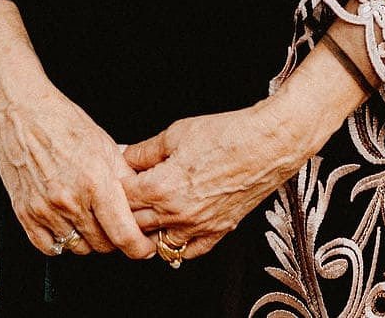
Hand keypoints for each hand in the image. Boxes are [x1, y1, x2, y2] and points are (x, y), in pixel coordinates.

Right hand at [0, 73, 153, 259]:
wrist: (21, 113)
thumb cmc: (62, 122)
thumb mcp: (105, 144)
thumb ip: (124, 176)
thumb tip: (141, 198)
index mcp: (95, 181)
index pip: (122, 233)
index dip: (138, 247)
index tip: (143, 247)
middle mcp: (70, 200)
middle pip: (102, 244)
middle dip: (116, 240)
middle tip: (118, 226)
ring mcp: (45, 210)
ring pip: (78, 248)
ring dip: (90, 240)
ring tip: (92, 220)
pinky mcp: (25, 214)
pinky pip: (49, 248)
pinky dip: (62, 243)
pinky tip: (68, 225)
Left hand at [120, 104, 305, 260]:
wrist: (268, 144)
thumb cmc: (227, 134)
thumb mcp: (177, 133)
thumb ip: (146, 150)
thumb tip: (126, 157)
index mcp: (161, 187)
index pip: (121, 198)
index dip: (117, 184)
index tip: (120, 175)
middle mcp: (176, 213)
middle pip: (133, 223)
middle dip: (128, 208)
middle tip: (132, 191)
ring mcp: (196, 227)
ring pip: (155, 242)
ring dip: (148, 229)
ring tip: (150, 210)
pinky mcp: (216, 233)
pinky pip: (186, 252)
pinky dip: (176, 244)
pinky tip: (174, 227)